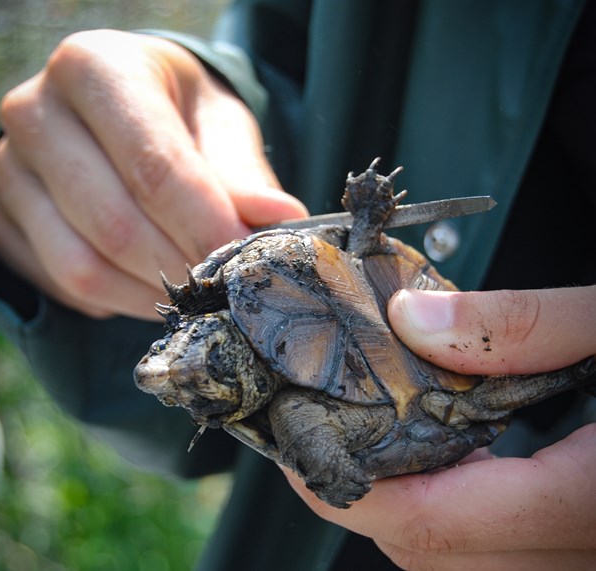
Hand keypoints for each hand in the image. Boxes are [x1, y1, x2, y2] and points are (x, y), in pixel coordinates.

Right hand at [0, 30, 306, 318]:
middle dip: (181, 268)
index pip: (153, 166)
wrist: (115, 113)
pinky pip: (63, 284)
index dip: (205, 224)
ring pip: (83, 265)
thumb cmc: (176, 116)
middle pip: (114, 222)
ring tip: (193, 293)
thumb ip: (244, 175)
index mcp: (96, 69)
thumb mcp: (218, 128)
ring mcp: (8, 170)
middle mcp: (36, 113)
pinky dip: (116, 300)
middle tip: (224, 288)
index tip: (245, 262)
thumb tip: (285, 218)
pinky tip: (149, 287)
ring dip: (150, 293)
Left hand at [283, 286, 595, 569]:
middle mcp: (581, 550)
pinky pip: (492, 550)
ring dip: (407, 509)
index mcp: (587, 503)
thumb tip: (412, 319)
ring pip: (456, 562)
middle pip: (431, 554)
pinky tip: (448, 459)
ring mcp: (578, 554)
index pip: (435, 522)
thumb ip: (517, 326)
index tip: (302, 450)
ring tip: (382, 443)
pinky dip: (451, 511)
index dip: (352, 489)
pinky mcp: (575, 541)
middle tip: (332, 438)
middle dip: (367, 500)